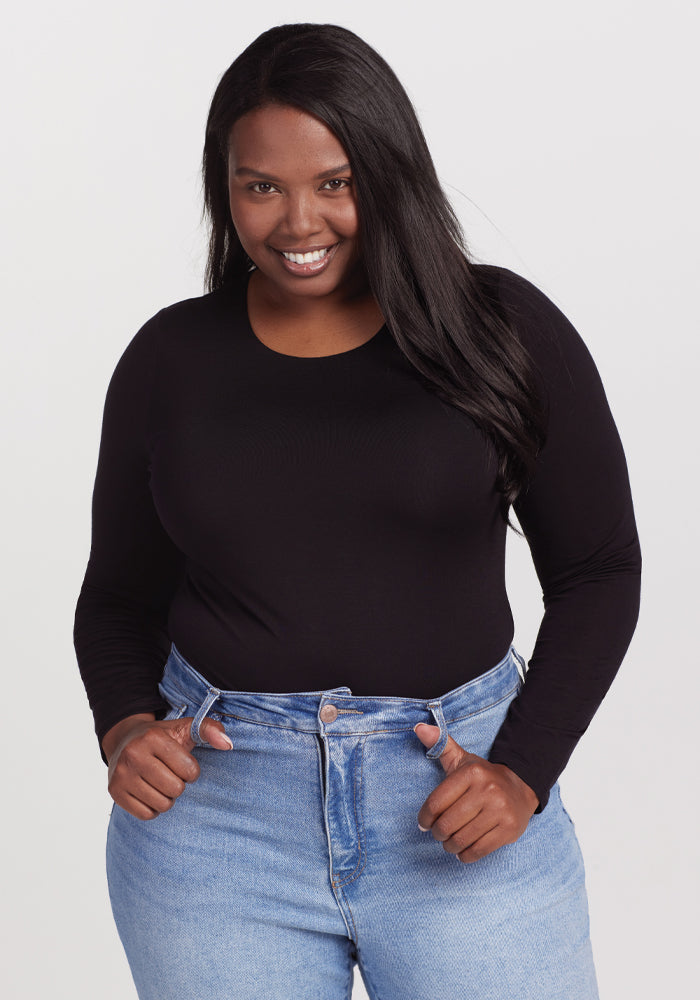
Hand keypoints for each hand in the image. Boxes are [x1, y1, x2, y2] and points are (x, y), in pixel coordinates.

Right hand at [103, 713, 232, 820]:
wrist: (123, 739)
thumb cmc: (162, 737)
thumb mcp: (185, 728)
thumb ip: (210, 729)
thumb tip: (228, 744)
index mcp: (153, 737)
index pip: (189, 770)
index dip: (191, 771)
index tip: (182, 764)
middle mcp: (134, 754)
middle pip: (175, 789)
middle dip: (179, 785)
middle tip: (170, 774)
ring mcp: (121, 774)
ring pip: (161, 805)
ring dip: (167, 798)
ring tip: (160, 783)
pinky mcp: (114, 791)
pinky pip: (145, 814)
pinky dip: (152, 808)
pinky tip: (149, 792)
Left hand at [413, 723, 537, 862]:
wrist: (521, 788)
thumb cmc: (483, 777)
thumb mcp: (462, 759)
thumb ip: (440, 744)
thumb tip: (419, 728)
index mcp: (471, 773)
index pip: (436, 802)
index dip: (425, 818)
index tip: (424, 823)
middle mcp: (487, 790)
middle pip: (447, 824)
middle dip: (438, 833)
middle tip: (439, 833)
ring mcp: (500, 811)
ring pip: (461, 840)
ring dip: (450, 846)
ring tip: (449, 842)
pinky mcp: (509, 830)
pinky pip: (478, 851)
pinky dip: (465, 855)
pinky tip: (463, 850)